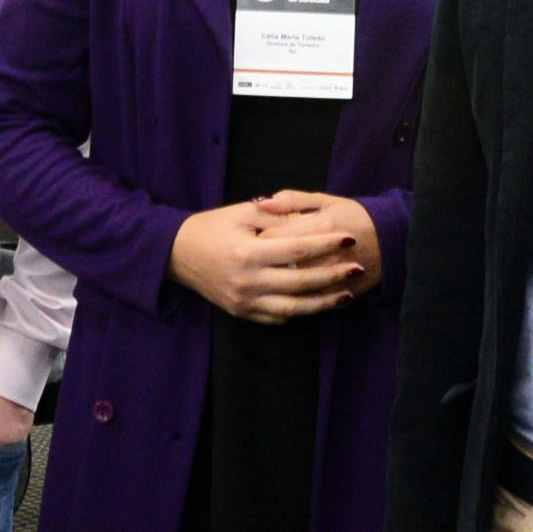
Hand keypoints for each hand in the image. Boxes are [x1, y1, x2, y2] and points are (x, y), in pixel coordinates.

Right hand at [169, 199, 362, 322]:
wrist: (175, 254)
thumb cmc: (211, 227)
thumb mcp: (241, 213)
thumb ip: (276, 216)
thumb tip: (311, 218)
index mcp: (247, 252)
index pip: (296, 249)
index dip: (325, 244)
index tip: (349, 238)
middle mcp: (247, 281)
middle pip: (300, 283)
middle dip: (333, 276)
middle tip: (357, 268)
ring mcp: (244, 301)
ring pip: (293, 309)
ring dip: (323, 303)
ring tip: (346, 295)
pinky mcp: (241, 313)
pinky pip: (276, 318)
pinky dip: (300, 313)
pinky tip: (318, 304)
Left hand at [253, 191, 381, 296]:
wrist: (394, 239)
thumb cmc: (355, 216)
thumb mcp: (327, 201)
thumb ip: (292, 200)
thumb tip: (261, 202)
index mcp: (320, 227)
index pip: (276, 237)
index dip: (257, 240)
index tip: (248, 240)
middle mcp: (327, 255)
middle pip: (282, 264)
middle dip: (263, 264)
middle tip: (252, 262)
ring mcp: (335, 277)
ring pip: (296, 287)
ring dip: (278, 284)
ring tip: (265, 277)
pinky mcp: (344, 293)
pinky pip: (314, 302)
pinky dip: (297, 299)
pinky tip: (285, 294)